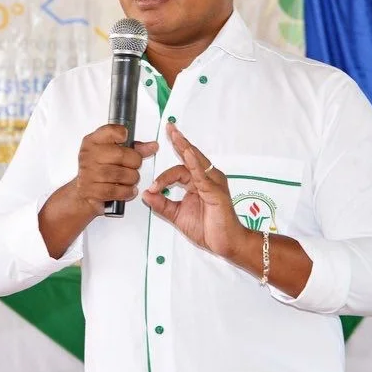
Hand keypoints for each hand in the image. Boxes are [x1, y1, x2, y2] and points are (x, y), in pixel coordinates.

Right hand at [70, 124, 158, 217]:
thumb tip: (153, 146)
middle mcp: (89, 155)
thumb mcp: (114, 153)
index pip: (111, 130)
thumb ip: (134, 148)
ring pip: (122, 175)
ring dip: (132, 178)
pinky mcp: (91, 190)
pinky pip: (116, 191)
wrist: (82, 192)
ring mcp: (88, 173)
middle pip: (122, 155)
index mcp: (93, 141)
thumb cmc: (100, 169)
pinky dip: (127, 191)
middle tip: (134, 166)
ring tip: (131, 179)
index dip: (122, 134)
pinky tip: (129, 190)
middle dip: (135, 162)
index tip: (125, 139)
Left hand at [141, 123, 248, 259]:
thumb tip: (146, 194)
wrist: (225, 244)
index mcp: (198, 181)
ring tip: (175, 135)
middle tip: (169, 127)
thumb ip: (162, 204)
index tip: (152, 187)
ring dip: (184, 147)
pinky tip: (187, 154)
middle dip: (179, 141)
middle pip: (190, 156)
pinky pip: (202, 175)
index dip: (163, 176)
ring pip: (195, 162)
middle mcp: (207, 178)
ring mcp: (213, 183)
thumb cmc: (208, 229)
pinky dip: (194, 163)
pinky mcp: (215, 191)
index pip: (179, 169)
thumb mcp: (177, 215)